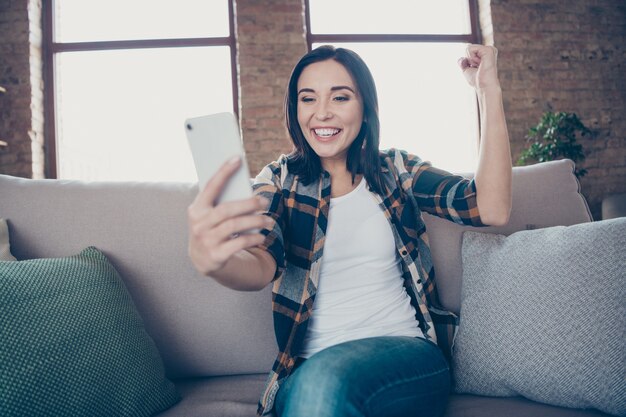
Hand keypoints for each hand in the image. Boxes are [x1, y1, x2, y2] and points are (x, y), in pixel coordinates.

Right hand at [187, 156, 270, 275]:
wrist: (202, 259)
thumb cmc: (212, 229)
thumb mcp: (210, 216)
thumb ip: (222, 203)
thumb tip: (247, 190)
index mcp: (197, 209)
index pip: (211, 186)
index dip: (224, 171)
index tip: (238, 158)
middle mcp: (199, 224)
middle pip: (227, 209)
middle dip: (249, 204)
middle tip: (266, 202)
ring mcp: (206, 241)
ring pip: (235, 226)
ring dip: (255, 221)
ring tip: (269, 221)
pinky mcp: (215, 256)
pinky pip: (238, 243)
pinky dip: (252, 238)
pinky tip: (262, 236)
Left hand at [458, 44, 499, 90]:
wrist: (483, 86)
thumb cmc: (477, 80)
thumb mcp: (467, 70)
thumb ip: (463, 63)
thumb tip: (461, 59)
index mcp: (485, 54)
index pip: (469, 50)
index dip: (468, 61)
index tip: (476, 68)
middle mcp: (488, 50)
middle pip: (468, 48)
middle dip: (468, 59)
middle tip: (477, 67)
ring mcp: (489, 49)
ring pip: (469, 48)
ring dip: (470, 59)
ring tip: (479, 66)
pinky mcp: (488, 50)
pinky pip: (471, 48)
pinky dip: (471, 58)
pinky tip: (480, 64)